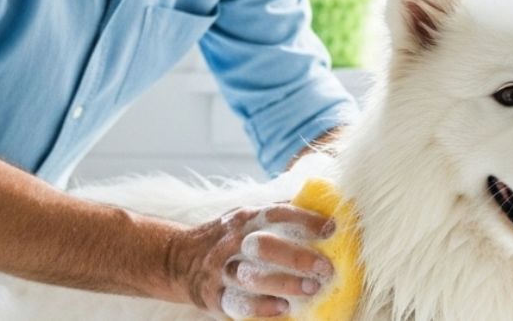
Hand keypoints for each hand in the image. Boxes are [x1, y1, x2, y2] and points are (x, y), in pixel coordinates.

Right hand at [167, 203, 336, 318]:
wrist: (179, 259)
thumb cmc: (228, 237)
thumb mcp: (246, 217)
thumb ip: (277, 213)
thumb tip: (322, 204)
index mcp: (245, 219)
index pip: (276, 213)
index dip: (305, 219)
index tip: (333, 228)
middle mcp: (232, 242)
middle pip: (263, 246)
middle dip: (296, 257)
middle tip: (325, 267)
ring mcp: (222, 269)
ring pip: (250, 277)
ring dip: (283, 283)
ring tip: (311, 289)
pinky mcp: (215, 295)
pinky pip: (237, 304)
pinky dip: (261, 308)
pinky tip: (283, 309)